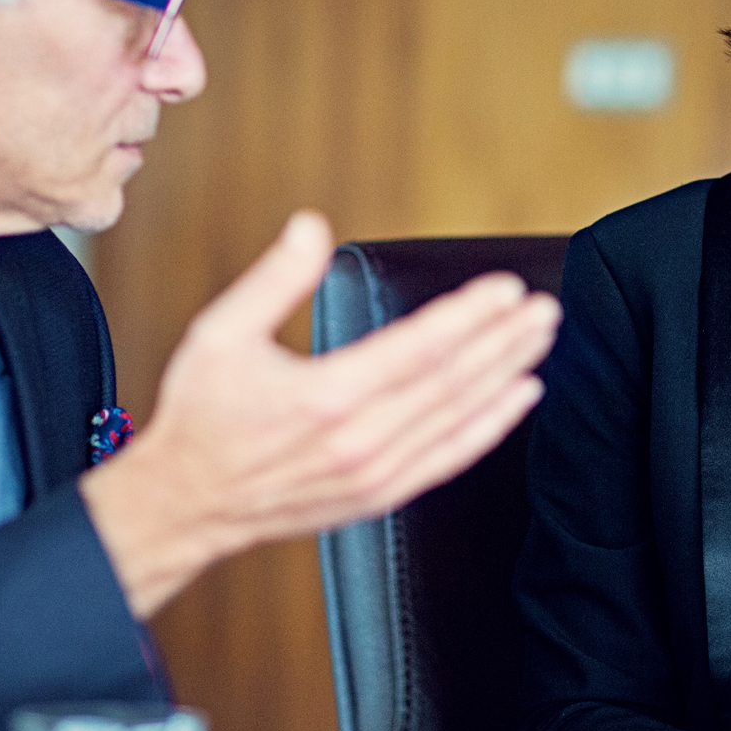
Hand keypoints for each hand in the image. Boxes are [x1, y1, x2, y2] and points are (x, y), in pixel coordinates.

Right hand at [81, 211, 561, 616]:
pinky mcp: (378, 496)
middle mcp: (358, 439)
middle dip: (506, 339)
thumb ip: (275, 278)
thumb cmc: (201, 418)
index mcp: (325, 395)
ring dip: (507, 374)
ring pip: (459, 417)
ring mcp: (373, 474)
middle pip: (454, 381)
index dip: (470, 314)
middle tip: (544, 307)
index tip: (506, 288)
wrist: (186, 504)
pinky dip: (490, 427)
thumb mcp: (221, 333)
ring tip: (541, 339)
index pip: (420, 346)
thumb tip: (312, 225)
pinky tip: (518, 398)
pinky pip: (449, 459)